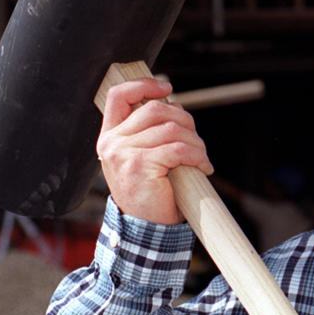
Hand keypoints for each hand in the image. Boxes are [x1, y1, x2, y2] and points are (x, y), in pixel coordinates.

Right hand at [96, 78, 213, 223]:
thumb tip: (175, 106)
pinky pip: (179, 148)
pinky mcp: (140, 165)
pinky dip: (198, 156)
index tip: (167, 87)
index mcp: (110, 137)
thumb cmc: (151, 193)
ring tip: (201, 158)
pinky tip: (203, 167)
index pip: (118, 96)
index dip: (144, 85)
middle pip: (155, 109)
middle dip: (185, 120)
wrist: (146, 229)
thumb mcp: (143, 158)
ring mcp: (123, 153)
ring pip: (171, 129)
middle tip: (196, 141)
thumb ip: (149, 133)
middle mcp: (112, 143)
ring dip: (196, 142)